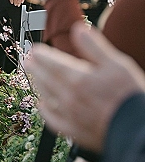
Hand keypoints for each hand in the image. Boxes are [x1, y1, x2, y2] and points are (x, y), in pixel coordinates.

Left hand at [26, 21, 144, 152]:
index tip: (35, 49)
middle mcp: (70, 97)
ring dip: (39, 85)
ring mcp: (71, 116)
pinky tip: (42, 107)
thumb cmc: (130, 96)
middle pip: (47, 79)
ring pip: (48, 97)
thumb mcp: (117, 64)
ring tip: (34, 77)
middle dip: (36, 68)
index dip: (42, 55)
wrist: (138, 132)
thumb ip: (94, 47)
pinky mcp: (75, 132)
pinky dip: (45, 112)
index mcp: (79, 79)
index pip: (53, 63)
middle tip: (28, 60)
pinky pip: (53, 121)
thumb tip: (78, 29)